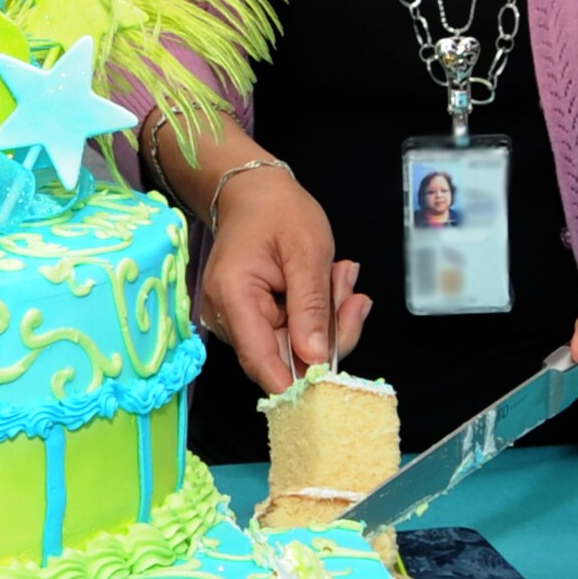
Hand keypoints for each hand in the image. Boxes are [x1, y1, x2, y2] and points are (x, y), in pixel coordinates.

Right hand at [199, 166, 372, 392]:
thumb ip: (312, 306)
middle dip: (328, 333)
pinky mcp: (250, 319)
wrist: (253, 192)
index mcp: (233, 295)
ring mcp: (236, 319)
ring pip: (292, 347)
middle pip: (283, 356)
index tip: (334, 386)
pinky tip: (326, 283)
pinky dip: (315, 315)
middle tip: (351, 293)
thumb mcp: (308, 251)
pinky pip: (289, 334)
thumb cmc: (278, 211)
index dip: (295, 383)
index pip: (260, 359)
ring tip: (338, 277)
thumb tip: (315, 359)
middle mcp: (226, 315)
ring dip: (325, 319)